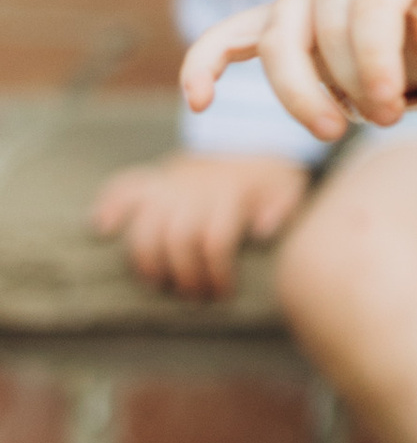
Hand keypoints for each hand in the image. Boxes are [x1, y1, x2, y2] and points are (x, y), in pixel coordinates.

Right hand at [89, 151, 310, 300]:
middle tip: (197, 296)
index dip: (217, 273)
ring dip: (149, 262)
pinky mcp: (153, 180)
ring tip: (161, 284)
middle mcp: (195, 185)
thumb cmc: (270, 181)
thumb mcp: (290, 188)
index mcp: (230, 189)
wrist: (254, 146)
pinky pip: (124, 186)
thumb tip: (263, 230)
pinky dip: (108, 204)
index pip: (215, 239)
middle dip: (186, 275)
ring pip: (145, 225)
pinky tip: (101, 227)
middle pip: (177, 238)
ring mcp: (170, 180)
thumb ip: (283, 206)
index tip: (223, 294)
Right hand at [181, 0, 416, 142]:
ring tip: (334, 130)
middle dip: (352, 85)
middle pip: (324, 31)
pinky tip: (201, 101)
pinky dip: (207, 64)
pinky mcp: (276, 16)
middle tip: (387, 118)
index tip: (393, 108)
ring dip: (300, 95)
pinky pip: (229, 36)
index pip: (370, 6)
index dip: (376, 63)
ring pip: (279, 44)